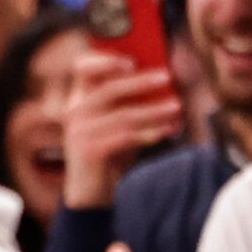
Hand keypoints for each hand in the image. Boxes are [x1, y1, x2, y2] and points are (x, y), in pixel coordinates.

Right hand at [61, 53, 183, 208]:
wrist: (92, 191)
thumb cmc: (110, 151)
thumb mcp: (120, 120)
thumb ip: (133, 101)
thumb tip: (166, 80)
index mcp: (80, 97)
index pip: (83, 67)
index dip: (105, 60)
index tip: (132, 60)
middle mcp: (75, 111)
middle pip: (108, 88)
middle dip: (140, 82)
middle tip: (167, 76)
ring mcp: (79, 132)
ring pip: (122, 114)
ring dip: (153, 110)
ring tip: (177, 107)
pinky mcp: (89, 151)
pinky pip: (125, 137)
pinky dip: (149, 132)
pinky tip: (167, 130)